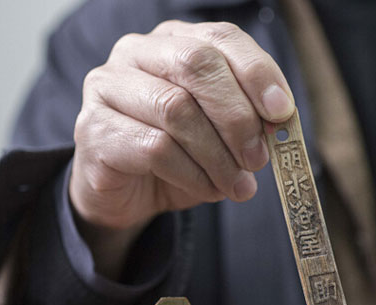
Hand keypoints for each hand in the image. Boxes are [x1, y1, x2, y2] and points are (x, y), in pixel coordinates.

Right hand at [69, 21, 294, 277]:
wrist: (125, 194)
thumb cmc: (178, 156)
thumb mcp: (221, 134)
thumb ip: (248, 118)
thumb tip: (279, 121)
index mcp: (174, 41)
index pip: (221, 38)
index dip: (257, 73)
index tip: (282, 112)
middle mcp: (136, 53)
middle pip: (195, 64)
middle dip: (237, 115)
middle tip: (258, 158)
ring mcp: (108, 87)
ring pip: (176, 109)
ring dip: (217, 155)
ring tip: (237, 185)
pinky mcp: (93, 129)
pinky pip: (154, 148)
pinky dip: (192, 175)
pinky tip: (207, 190)